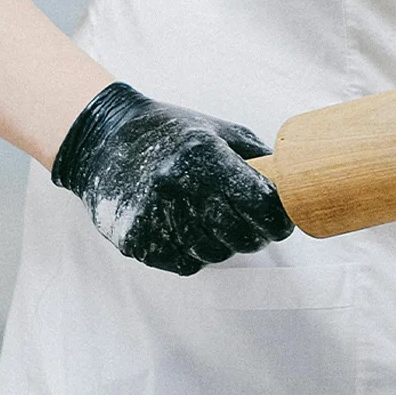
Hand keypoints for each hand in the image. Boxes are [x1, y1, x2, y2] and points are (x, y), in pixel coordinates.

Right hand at [52, 82, 293, 275]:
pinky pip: (186, 264)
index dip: (279, 218)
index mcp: (202, 155)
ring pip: (215, 254)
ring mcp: (153, 216)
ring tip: (217, 224)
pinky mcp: (136, 240)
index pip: (261, 204)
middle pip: (242, 236)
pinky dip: (195, 253)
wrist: (100, 141)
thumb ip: (256, 155)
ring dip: (225, 245)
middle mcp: (176, 187)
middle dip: (257, 235)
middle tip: (256, 227)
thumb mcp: (215, 129)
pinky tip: (189, 231)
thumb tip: (295, 183)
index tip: (282, 220)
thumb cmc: (168, 133)